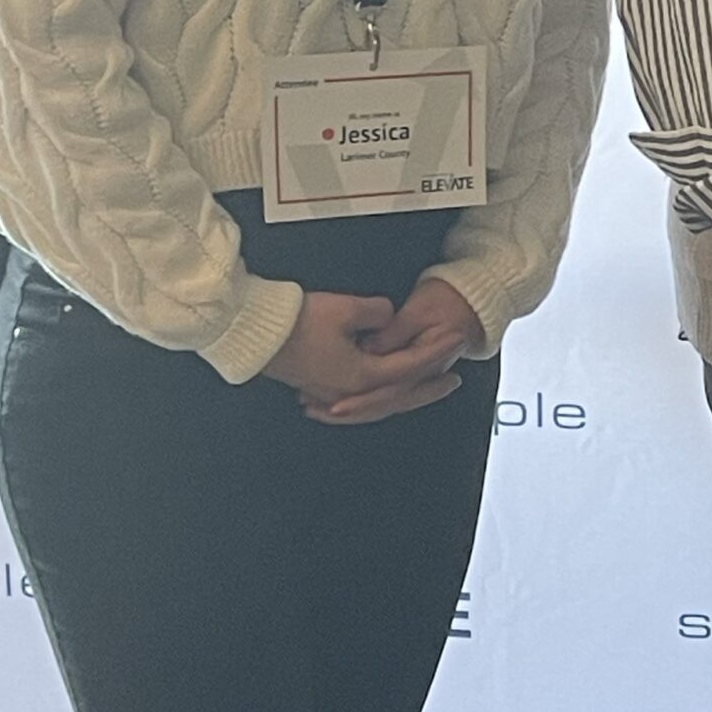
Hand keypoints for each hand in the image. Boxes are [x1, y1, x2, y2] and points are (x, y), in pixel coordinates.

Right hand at [264, 287, 462, 426]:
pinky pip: (359, 401)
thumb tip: (389, 316)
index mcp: (361, 376)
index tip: (456, 339)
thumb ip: (378, 313)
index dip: (436, 351)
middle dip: (430, 386)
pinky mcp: (319, 388)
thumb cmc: (296, 322)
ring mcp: (332, 394)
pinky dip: (377, 398)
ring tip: (423, 385)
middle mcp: (349, 392)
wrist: (255, 333)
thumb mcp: (346, 308)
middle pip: (400, 395)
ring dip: (405, 395)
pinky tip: (381, 392)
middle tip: (455, 378)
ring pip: (379, 403)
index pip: (410, 366)